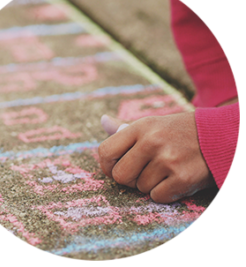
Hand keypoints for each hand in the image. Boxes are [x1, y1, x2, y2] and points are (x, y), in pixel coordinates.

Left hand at [98, 113, 215, 202]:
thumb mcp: (150, 124)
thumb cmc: (175, 132)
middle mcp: (152, 141)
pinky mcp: (182, 178)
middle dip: (128, 178)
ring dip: (149, 184)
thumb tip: (103, 120)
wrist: (214, 136)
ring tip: (163, 170)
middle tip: (141, 171)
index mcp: (140, 127)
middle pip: (119, 175)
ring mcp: (168, 160)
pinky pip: (157, 197)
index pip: (105, 152)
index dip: (107, 164)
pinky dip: (163, 192)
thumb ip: (124, 127)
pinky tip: (173, 179)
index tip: (116, 166)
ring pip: (139, 188)